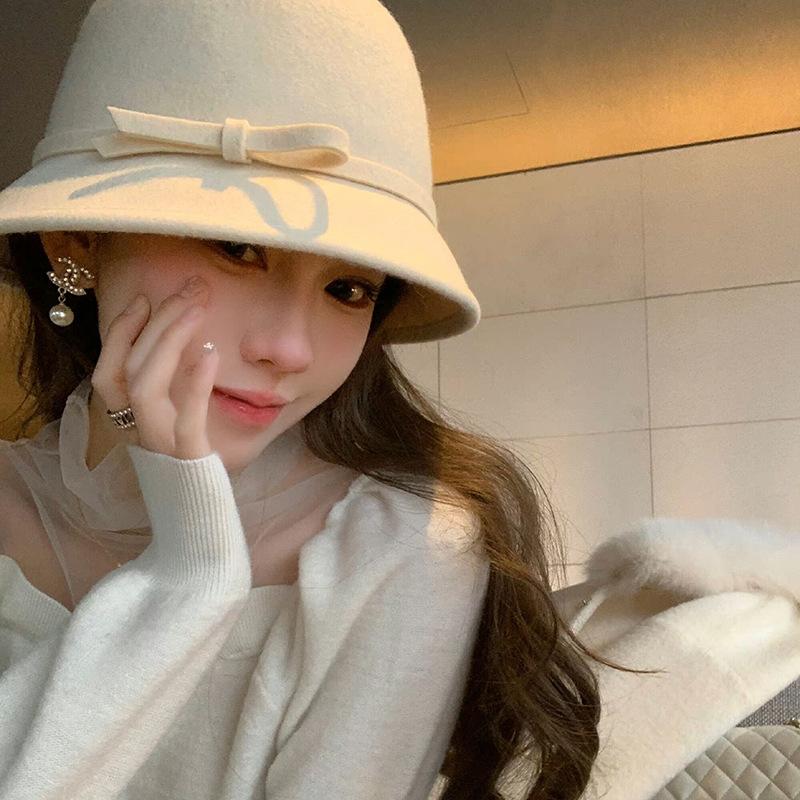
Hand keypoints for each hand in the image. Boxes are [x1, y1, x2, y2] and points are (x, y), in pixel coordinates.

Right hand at [91, 275, 219, 459]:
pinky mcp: (189, 461)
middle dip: (158, 321)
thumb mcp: (178, 430)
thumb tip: (191, 348)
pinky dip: (195, 384)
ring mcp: (160, 446)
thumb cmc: (195, 476)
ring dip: (170, 340)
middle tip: (191, 288)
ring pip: (145, 386)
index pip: (108, 372)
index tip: (145, 298)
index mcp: (131, 425)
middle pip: (130, 369)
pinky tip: (212, 353)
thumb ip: (174, 397)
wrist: (202, 531)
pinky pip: (186, 420)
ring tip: (199, 308)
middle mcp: (137, 433)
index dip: (122, 333)